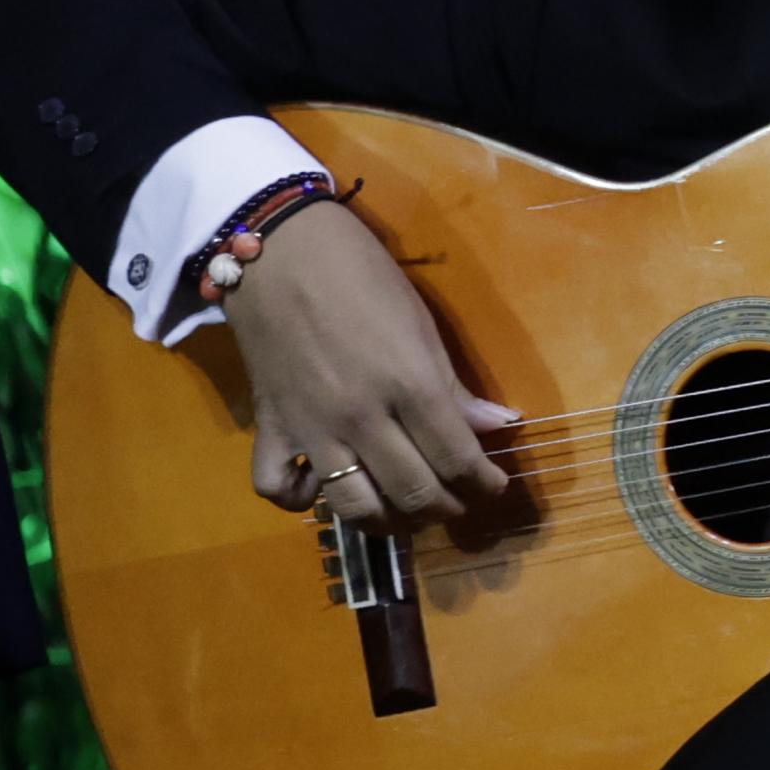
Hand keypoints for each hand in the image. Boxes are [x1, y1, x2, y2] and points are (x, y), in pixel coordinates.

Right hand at [218, 206, 516, 526]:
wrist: (275, 248)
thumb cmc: (359, 273)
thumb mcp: (420, 324)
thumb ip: (455, 386)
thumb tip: (500, 425)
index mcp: (410, 385)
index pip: (459, 460)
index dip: (486, 484)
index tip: (495, 486)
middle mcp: (362, 417)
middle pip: (415, 494)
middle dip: (446, 508)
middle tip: (456, 500)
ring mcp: (312, 428)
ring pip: (355, 507)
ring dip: (388, 521)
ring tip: (403, 509)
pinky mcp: (270, 427)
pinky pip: (277, 488)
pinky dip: (300, 500)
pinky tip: (322, 487)